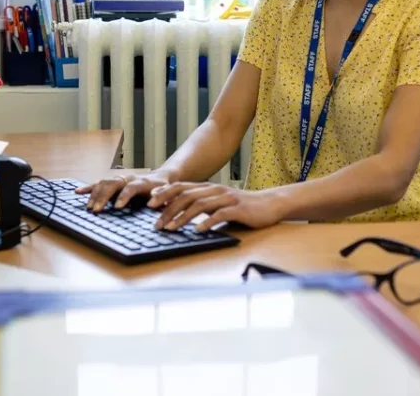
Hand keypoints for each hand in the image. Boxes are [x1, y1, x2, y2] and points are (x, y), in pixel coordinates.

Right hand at [74, 171, 171, 211]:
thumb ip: (162, 196)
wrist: (160, 177)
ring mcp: (119, 179)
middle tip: (97, 210)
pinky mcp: (113, 182)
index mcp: (142, 182)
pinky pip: (98, 184)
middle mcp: (128, 178)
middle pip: (113, 184)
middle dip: (104, 197)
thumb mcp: (168, 193)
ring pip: (104, 183)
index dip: (124, 196)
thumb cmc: (164, 189)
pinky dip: (88, 188)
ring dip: (95, 194)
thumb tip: (154, 200)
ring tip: (89, 208)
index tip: (118, 206)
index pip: (131, 187)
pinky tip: (77, 192)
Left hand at [148, 182, 285, 232]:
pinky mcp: (238, 209)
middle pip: (186, 196)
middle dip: (168, 209)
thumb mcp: (219, 203)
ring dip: (182, 217)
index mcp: (208, 188)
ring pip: (199, 205)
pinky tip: (198, 231)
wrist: (269, 204)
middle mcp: (215, 190)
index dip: (165, 194)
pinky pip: (219, 215)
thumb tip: (179, 214)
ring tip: (171, 229)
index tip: (150, 204)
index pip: (181, 187)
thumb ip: (202, 205)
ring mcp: (227, 198)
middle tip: (156, 223)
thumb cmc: (242, 207)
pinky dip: (206, 222)